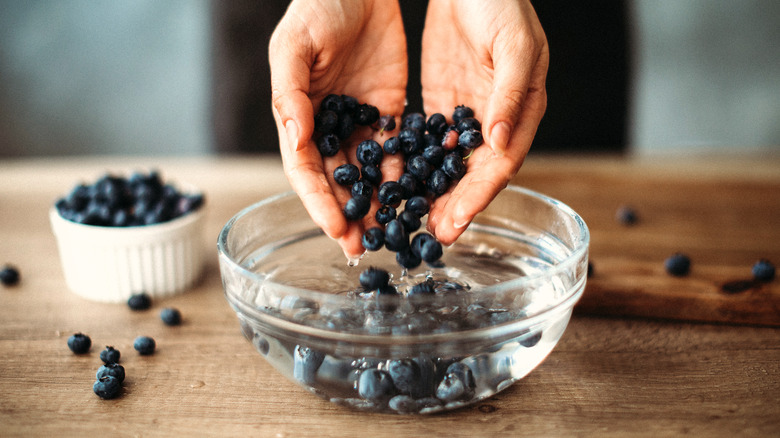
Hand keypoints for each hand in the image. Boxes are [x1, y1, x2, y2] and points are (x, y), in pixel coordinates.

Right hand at [269, 0, 406, 257]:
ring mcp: (359, 122)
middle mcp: (328, 127)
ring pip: (367, 173)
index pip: (305, 169)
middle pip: (336, 181)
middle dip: (348, 215)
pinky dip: (403, 174)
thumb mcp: (294, 45)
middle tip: (364, 247)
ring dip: (376, 204)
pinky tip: (414, 197)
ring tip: (389, 233)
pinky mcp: (388, 111)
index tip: (336, 229)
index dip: (318, 202)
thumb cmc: (318, 5)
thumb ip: (290, 94)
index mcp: (298, 115)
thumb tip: (295, 142)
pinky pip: (396, 149)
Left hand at [420, 0, 548, 244]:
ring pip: (451, 165)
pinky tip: (399, 185)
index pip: (500, 165)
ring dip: (434, 194)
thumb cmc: (501, 2)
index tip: (457, 222)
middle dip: (454, 206)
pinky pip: (429, 142)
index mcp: (522, 110)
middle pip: (475, 174)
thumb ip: (510, 94)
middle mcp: (496, 120)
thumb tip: (498, 142)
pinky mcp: (443, 103)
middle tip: (429, 236)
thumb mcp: (514, 44)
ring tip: (411, 220)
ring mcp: (467, 114)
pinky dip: (417, 165)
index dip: (479, 196)